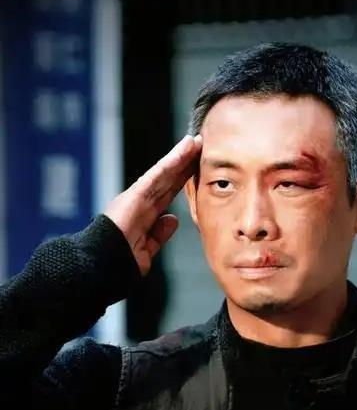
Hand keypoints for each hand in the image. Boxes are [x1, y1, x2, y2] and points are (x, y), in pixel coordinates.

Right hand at [104, 134, 201, 275]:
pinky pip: (157, 175)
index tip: (198, 168)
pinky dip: (172, 161)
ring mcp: (137, 197)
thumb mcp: (147, 249)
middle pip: (168, 180)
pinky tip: (185, 149)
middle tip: (201, 146)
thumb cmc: (119, 264)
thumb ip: (159, 234)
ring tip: (196, 141)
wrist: (102, 268)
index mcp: (144, 215)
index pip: (167, 193)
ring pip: (164, 173)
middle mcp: (140, 203)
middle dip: (185, 163)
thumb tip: (173, 219)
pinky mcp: (135, 194)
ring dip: (181, 156)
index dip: (183, 179)